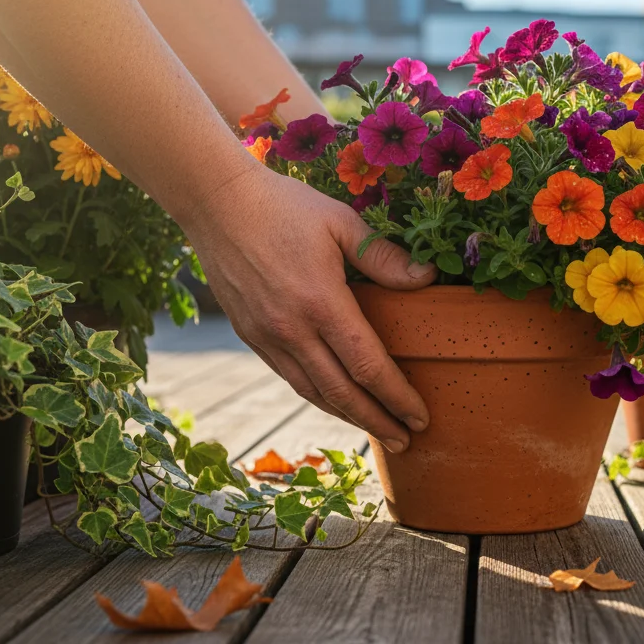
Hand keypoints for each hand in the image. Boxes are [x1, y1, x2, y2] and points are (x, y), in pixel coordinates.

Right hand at [181, 164, 435, 451]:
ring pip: (313, 391)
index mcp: (320, 302)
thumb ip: (383, 257)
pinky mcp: (250, 335)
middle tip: (407, 441)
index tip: (420, 416)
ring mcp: (266, 336)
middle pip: (341, 392)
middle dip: (377, 421)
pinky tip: (336, 402)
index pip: (367, 365)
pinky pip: (290, 377)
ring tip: (378, 431)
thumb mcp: (341, 221)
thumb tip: (427, 278)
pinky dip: (318, 396)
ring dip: (347, 417)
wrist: (216, 202)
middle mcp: (291, 329)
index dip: (396, 396)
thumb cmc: (284, 206)